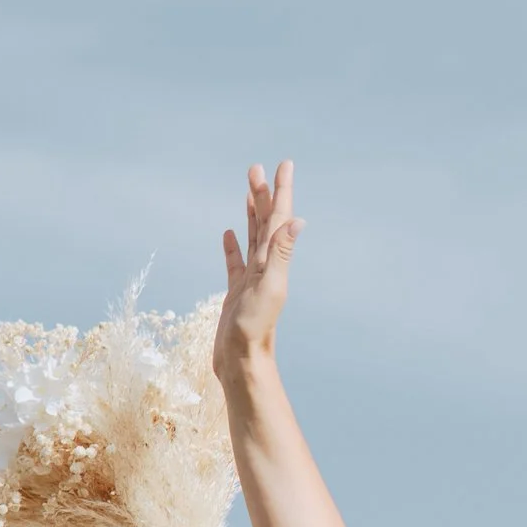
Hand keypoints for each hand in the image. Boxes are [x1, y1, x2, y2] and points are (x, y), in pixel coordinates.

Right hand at [216, 161, 302, 380]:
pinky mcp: (236, 291)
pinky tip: (230, 233)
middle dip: (263, 194)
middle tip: (258, 167)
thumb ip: (281, 254)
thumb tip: (297, 221)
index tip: (285, 164)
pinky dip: (233, 246)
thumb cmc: (255, 329)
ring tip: (248, 189)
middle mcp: (266, 266)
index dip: (282, 191)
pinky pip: (235, 262)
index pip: (279, 218)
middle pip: (265, 222)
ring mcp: (251, 278)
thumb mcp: (269, 287)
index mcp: (274, 262)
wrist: (242, 362)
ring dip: (251, 213)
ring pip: (252, 237)